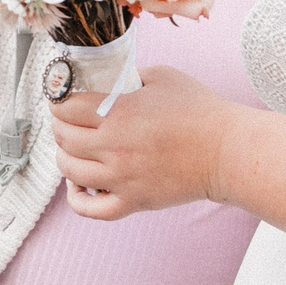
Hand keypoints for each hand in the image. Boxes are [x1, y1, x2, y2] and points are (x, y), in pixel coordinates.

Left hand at [52, 66, 237, 220]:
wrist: (227, 151)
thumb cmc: (200, 111)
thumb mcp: (161, 77)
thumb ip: (128, 76)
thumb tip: (104, 79)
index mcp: (119, 113)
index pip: (65, 108)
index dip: (58, 101)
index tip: (61, 99)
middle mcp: (115, 147)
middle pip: (63, 138)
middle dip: (59, 126)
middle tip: (66, 120)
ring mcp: (122, 178)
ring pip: (69, 170)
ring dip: (64, 156)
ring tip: (73, 148)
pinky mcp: (133, 201)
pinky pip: (90, 209)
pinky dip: (76, 197)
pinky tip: (78, 184)